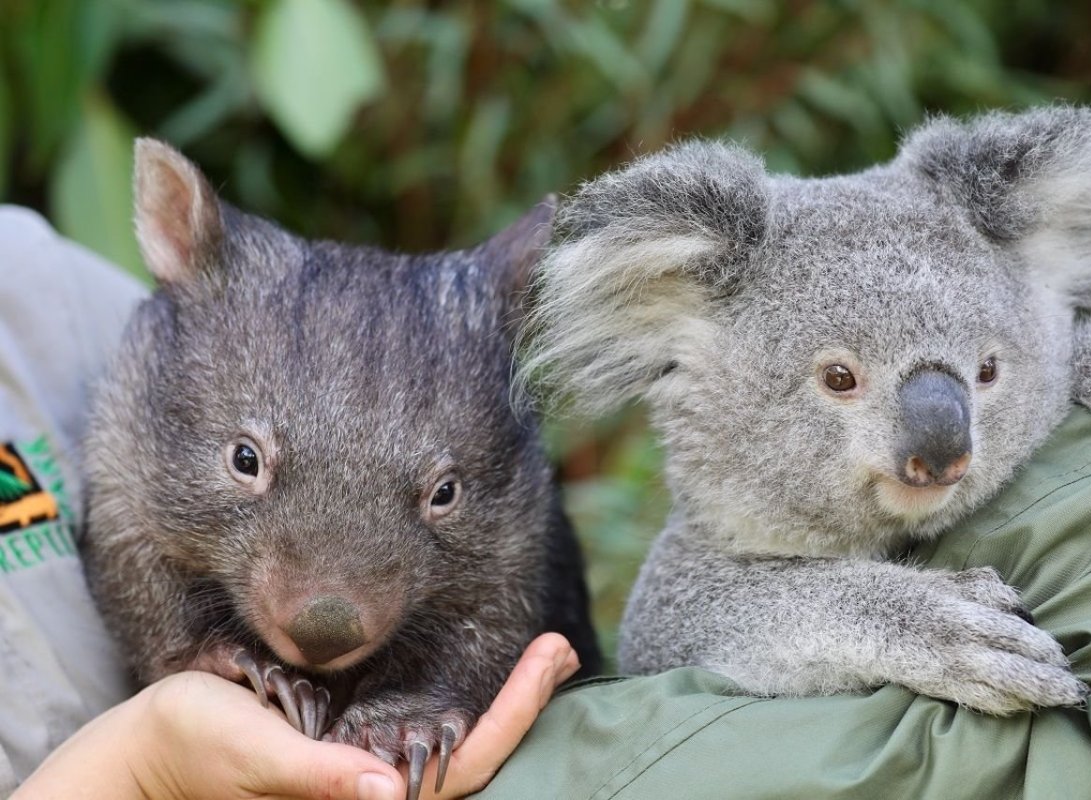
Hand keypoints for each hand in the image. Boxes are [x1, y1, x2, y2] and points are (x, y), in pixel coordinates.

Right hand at [15, 633, 579, 799]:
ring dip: (502, 695)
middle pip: (473, 750)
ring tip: (547, 651)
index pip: (461, 766)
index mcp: (359, 796)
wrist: (149, 748)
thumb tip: (389, 793)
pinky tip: (485, 665)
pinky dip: (462, 690)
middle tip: (562, 646)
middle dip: (522, 699)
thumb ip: (319, 776)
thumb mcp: (256, 755)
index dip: (511, 716)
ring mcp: (368, 761)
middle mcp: (375, 784)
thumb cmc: (197, 750)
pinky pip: (422, 718)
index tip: (546, 659)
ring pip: (455, 736)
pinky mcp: (352, 736)